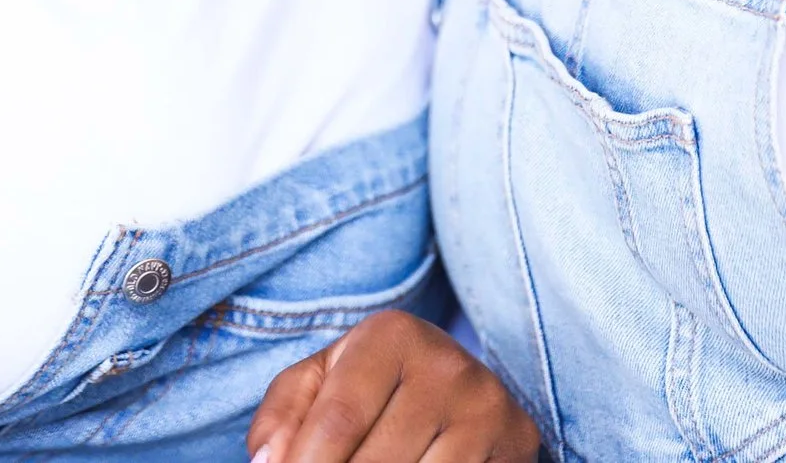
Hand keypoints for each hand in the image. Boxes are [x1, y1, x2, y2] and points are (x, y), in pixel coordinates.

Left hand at [247, 310, 540, 462]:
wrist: (456, 386)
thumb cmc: (372, 387)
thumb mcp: (322, 382)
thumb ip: (283, 414)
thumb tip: (269, 462)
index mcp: (391, 335)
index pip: (338, 420)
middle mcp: (448, 364)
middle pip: (377, 461)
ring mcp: (487, 405)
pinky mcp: (516, 439)